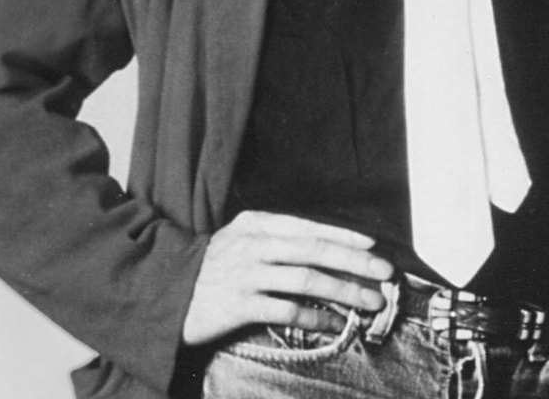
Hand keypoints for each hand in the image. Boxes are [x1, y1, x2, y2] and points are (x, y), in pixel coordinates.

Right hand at [181, 211, 394, 345]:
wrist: (164, 292)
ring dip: (343, 290)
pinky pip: (286, 310)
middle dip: (355, 262)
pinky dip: (314, 316)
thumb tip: (325, 250)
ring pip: (307, 279)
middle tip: (384, 273)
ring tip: (369, 302)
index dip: (344, 236)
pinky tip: (333, 323)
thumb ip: (276, 240)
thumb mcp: (239, 241)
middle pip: (315, 250)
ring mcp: (246, 274)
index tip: (372, 246)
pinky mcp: (239, 305)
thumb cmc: (211, 268)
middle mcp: (253, 245)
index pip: (308, 227)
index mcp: (255, 225)